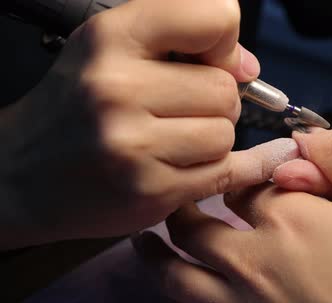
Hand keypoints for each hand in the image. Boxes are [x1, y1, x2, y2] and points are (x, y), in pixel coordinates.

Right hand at [0, 0, 297, 248]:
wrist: (21, 173)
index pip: (214, 19)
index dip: (225, 42)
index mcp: (112, 37)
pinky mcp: (149, 191)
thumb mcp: (114, 50)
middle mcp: (117, 87)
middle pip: (224, 89)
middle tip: (184, 111)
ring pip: (225, 134)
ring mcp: (132, 144)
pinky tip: (200, 165)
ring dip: (213, 140)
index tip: (212, 59)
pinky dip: (221, 170)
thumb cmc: (78, 107)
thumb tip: (247, 67)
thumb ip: (184, 42)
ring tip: (176, 141)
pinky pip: (223, 173)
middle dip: (216, 102)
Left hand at [133, 129, 331, 302]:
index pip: (244, 186)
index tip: (240, 172)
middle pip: (194, 229)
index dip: (240, 173)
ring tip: (144, 243)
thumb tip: (311, 136)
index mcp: (288, 219)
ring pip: (177, 278)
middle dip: (181, 209)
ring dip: (156, 257)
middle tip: (175, 198)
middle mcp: (253, 261)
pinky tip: (178, 297)